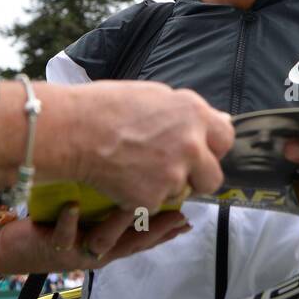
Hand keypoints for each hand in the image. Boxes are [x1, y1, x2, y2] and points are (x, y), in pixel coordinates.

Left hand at [0, 202, 191, 275]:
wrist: (13, 246)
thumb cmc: (53, 224)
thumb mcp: (88, 214)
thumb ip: (111, 200)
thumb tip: (137, 175)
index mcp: (109, 245)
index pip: (145, 237)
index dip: (167, 230)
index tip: (187, 218)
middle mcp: (98, 253)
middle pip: (134, 243)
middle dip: (157, 229)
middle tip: (176, 215)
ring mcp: (78, 252)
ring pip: (105, 242)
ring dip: (120, 225)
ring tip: (133, 205)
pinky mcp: (54, 247)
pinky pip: (64, 235)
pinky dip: (69, 222)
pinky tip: (72, 206)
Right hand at [67, 81, 231, 211]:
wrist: (72, 131)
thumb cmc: (105, 107)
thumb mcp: (153, 95)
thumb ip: (187, 113)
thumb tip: (218, 120)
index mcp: (193, 113)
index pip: (225, 138)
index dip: (211, 148)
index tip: (199, 152)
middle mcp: (191, 144)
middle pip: (213, 177)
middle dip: (196, 179)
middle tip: (170, 171)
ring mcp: (174, 175)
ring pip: (180, 192)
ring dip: (163, 187)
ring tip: (133, 168)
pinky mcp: (153, 199)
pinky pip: (153, 204)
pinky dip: (139, 196)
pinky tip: (120, 178)